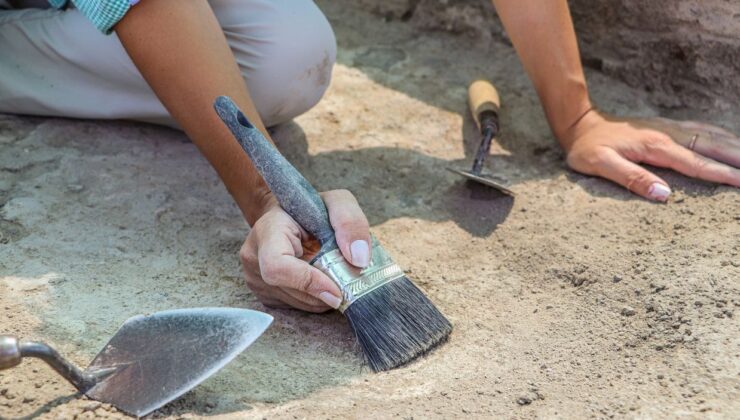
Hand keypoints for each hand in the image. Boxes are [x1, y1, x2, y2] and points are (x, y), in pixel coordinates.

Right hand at [240, 190, 370, 311]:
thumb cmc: (310, 209)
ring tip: (334, 277)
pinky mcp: (264, 294)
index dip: (308, 283)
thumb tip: (359, 259)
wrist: (287, 217)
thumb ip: (350, 222)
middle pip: (291, 290)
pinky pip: (295, 307)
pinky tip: (321, 282)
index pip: (277, 267)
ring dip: (322, 297)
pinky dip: (315, 299)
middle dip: (324, 292)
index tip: (336, 291)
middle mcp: (253, 257)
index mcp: (267, 230)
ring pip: (296, 303)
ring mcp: (254, 279)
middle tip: (345, 281)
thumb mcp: (336, 202)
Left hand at [560, 110, 739, 200]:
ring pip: (711, 136)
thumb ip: (631, 178)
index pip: (696, 164)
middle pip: (712, 147)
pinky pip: (702, 130)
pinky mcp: (666, 127)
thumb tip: (663, 194)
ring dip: (735, 146)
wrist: (580, 124)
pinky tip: (731, 142)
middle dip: (738, 158)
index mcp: (655, 147)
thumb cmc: (587, 148)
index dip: (722, 174)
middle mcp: (668, 134)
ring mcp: (669, 128)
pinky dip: (722, 136)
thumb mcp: (600, 165)